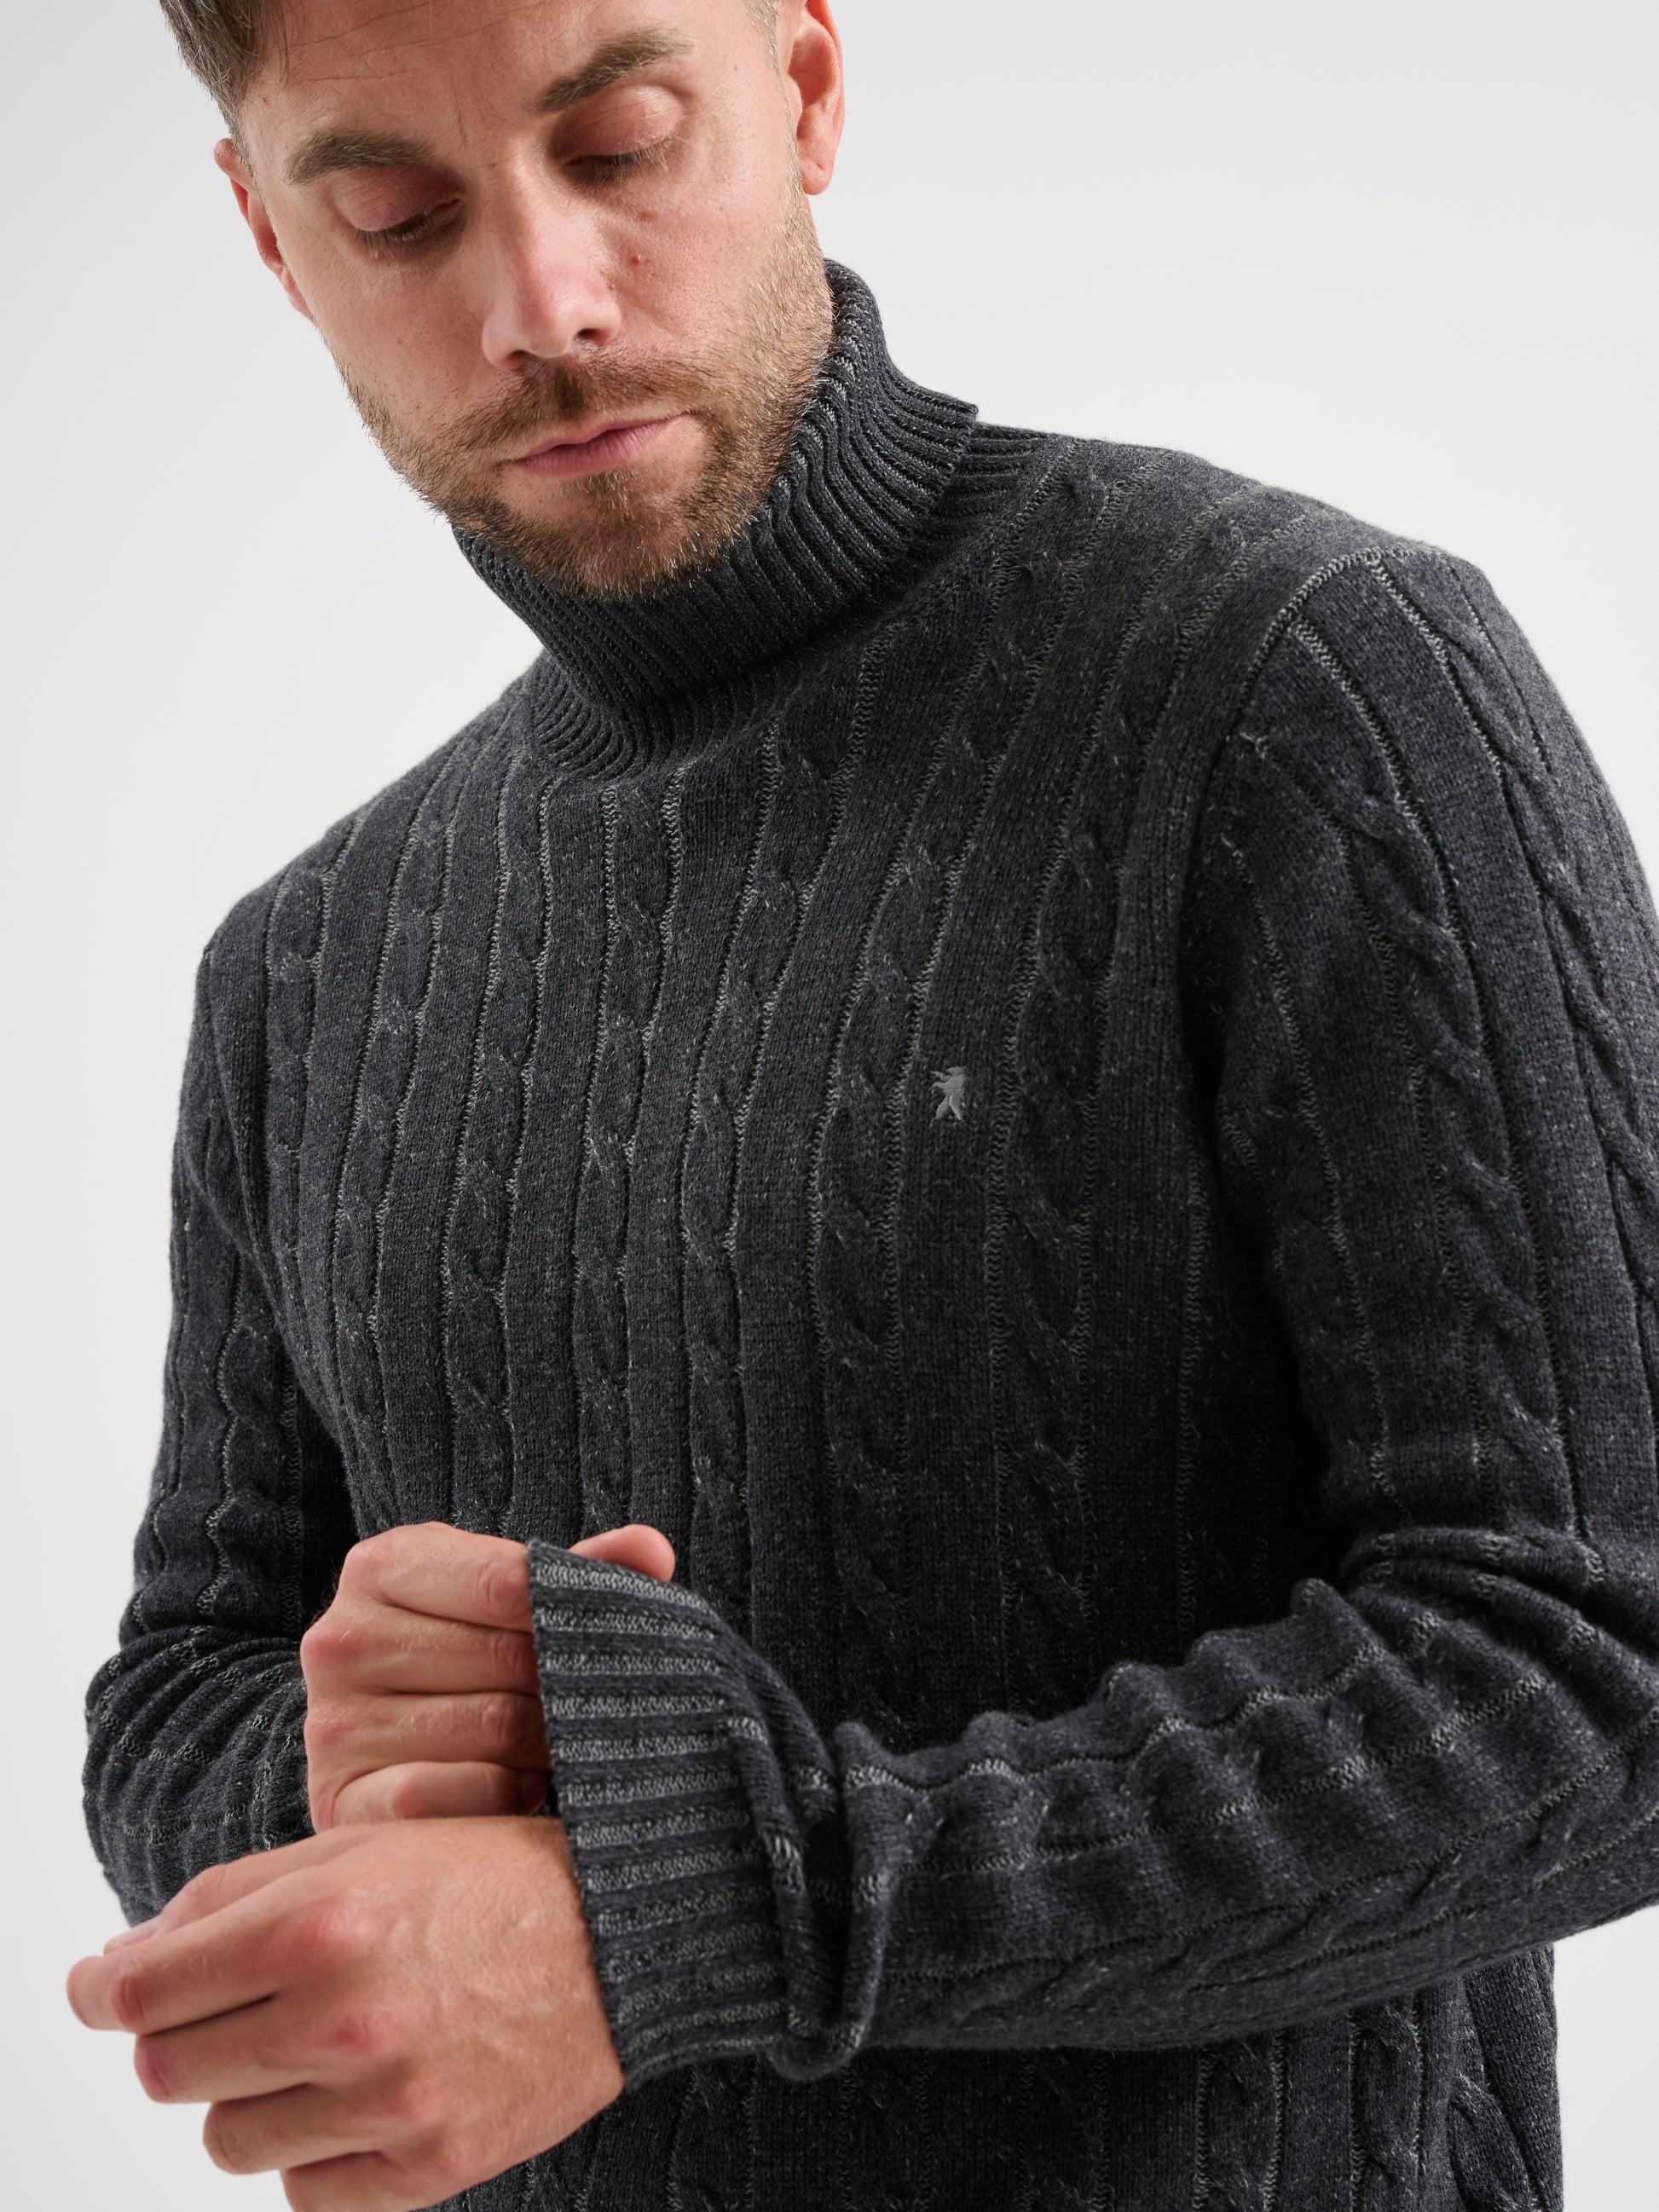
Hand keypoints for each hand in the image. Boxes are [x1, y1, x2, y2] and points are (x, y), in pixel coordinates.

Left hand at [66, 1815, 623, 2210]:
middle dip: (177, 2040)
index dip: (99, 1992)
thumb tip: (124, 1961)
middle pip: (168, 2073)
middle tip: (221, 2011)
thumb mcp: (361, 1844)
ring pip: (227, 2140)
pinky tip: (361, 2090)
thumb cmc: (489, 1876)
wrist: (628, 1933)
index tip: (98, 1988)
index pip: (139, 1994)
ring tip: (311, 2047)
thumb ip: (233, 1897)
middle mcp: (341, 2019)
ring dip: (248, 2096)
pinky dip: (313, 2147)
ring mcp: (384, 2105)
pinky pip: (303, 2188)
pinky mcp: (426, 2170)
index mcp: (315, 1925)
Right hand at [302, 1520, 674, 1828]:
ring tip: (563, 1741)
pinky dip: (500, 1795)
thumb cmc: (463, 1652)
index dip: (571, 1612)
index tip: (611, 1636)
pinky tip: (520, 1787)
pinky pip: (446, 1798)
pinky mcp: (340, 1801)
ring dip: (547, 1742)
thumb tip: (652, 1549)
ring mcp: (333, 1723)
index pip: (503, 1581)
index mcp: (381, 1565)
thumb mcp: (507, 1595)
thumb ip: (580, 1571)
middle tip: (600, 1700)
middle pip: (506, 1659)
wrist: (380, 1738)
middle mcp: (341, 1637)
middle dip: (567, 1683)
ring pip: (491, 1729)